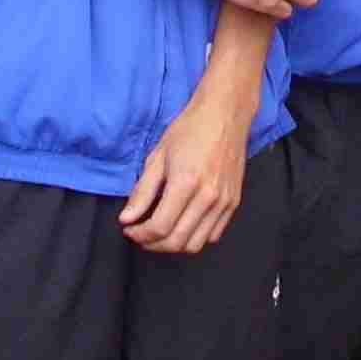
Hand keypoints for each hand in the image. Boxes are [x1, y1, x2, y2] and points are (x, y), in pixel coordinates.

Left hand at [119, 84, 253, 252]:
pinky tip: (182, 225)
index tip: (129, 229)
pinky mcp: (234, 202)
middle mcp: (208, 197)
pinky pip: (213, 235)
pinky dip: (194, 238)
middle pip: (176, 241)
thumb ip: (143, 191)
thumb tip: (127, 218)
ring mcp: (224, 202)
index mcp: (186, 182)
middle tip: (140, 235)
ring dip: (173, 245)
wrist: (225, 114)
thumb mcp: (158, 156)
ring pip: (195, 244)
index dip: (139, 234)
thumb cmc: (190, 129)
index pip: (159, 226)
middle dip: (152, 244)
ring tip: (159, 233)